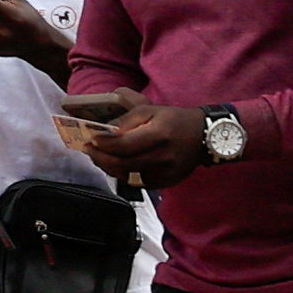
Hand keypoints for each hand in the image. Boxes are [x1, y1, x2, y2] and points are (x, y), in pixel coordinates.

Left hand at [88, 103, 215, 188]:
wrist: (203, 136)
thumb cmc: (174, 120)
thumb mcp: (150, 110)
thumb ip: (127, 120)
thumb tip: (106, 131)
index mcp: (158, 134)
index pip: (123, 144)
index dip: (103, 144)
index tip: (92, 139)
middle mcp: (162, 156)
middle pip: (122, 163)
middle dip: (100, 157)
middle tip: (89, 150)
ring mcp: (165, 172)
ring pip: (127, 176)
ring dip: (109, 167)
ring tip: (99, 157)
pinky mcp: (166, 182)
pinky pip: (138, 182)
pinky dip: (123, 175)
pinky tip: (117, 166)